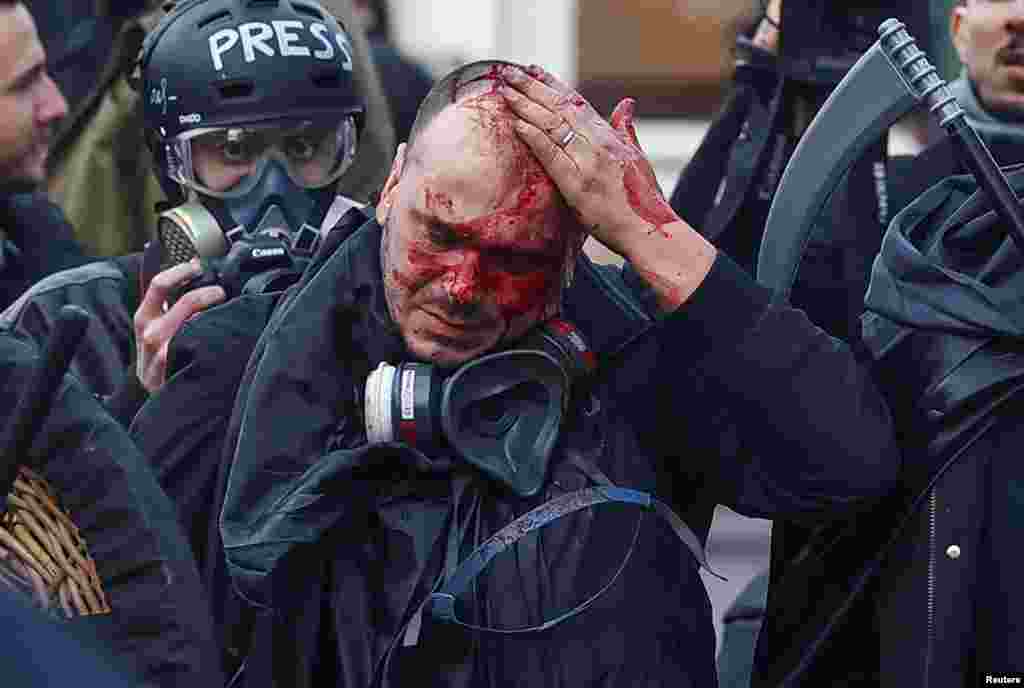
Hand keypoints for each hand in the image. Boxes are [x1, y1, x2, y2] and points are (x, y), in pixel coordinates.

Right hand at [133, 259, 225, 392]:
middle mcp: (151, 334)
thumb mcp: (154, 333)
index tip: (198, 266)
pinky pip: (201, 342)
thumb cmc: (161, 363)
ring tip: (226, 315)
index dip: (181, 270)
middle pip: (187, 301)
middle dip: (210, 292)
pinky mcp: (177, 367)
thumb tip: (193, 272)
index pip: (159, 284)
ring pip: (196, 320)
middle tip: (221, 293)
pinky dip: (216, 335)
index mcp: (144, 319)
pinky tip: (223, 338)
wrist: (160, 406)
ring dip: (215, 313)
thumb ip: (167, 306)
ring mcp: (165, 352)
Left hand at [501, 65, 714, 311]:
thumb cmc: (642, 200)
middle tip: (509, 72)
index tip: (533, 70)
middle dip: (533, 88)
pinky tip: (517, 124)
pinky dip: (534, 138)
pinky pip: (552, 155)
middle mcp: (598, 144)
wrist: (648, 230)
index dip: (553, 85)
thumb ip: (626, 129)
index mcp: (610, 137)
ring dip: (526, 107)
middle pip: (560, 108)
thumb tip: (626, 103)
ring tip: (506, 91)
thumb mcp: (638, 157)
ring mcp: (588, 163)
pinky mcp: (577, 185)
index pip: (576, 103)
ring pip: (553, 127)